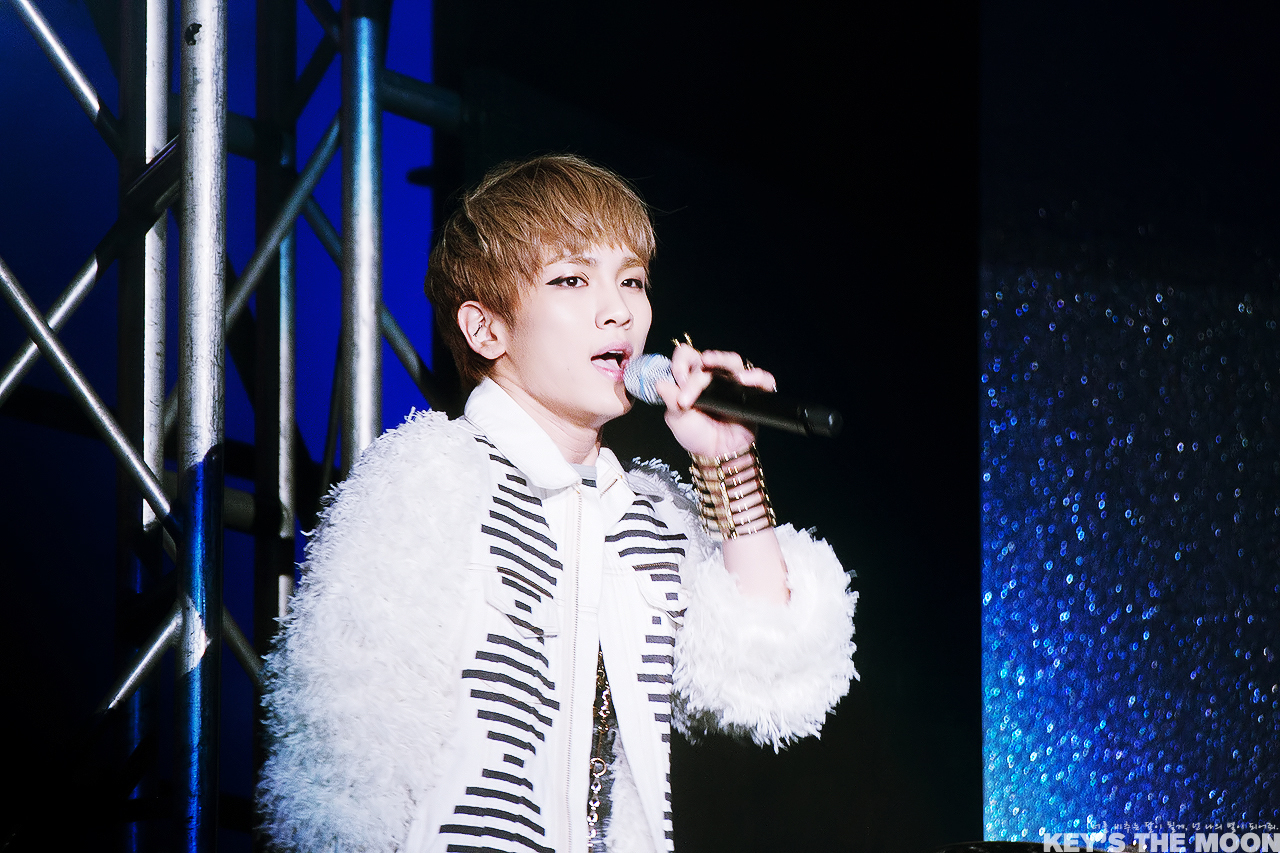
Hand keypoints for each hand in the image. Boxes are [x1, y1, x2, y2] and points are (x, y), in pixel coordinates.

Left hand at [654, 343, 777, 457]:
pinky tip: (745, 381)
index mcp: (693, 379)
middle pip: (710, 357)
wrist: (718, 455)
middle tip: (689, 383)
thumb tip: (660, 382)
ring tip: (714, 366)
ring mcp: (734, 384)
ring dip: (723, 360)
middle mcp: (714, 378)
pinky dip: (757, 377)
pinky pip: (762, 380)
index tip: (677, 378)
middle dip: (698, 369)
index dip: (681, 363)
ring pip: (733, 361)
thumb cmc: (697, 436)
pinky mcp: (753, 394)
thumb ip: (670, 400)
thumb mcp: (678, 419)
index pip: (687, 358)